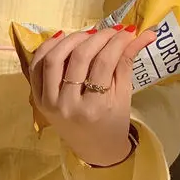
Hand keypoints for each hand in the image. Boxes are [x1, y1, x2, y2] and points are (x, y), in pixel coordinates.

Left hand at [29, 25, 155, 165]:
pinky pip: (36, 67)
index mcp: (94, 107)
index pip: (104, 63)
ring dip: (71, 40)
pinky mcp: (37, 99)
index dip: (116, 42)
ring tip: (86, 34)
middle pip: (79, 58)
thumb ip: (127, 61)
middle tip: (108, 31)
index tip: (125, 31)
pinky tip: (62, 39)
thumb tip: (144, 33)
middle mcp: (68, 105)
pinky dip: (47, 48)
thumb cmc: (113, 122)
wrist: (94, 148)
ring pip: (54, 59)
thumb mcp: (124, 94)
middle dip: (96, 37)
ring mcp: (49, 103)